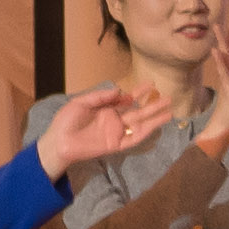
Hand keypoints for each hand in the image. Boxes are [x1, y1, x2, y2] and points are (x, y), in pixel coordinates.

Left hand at [34, 83, 159, 178]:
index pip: (127, 99)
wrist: (59, 141)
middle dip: (153, 104)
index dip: (139, 92)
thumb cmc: (66, 121)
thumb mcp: (81, 102)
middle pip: (138, 111)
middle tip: (168, 97)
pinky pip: (134, 138)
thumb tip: (120, 91)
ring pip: (140, 124)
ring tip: (170, 110)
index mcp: (106, 109)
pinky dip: (146, 131)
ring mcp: (117, 132)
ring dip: (155, 118)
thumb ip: (101, 97)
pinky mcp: (116, 144)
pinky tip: (156, 124)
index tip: (151, 84)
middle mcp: (114, 120)